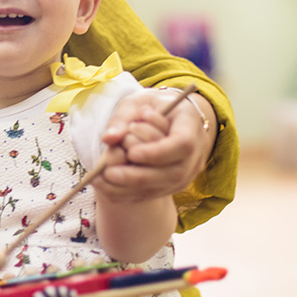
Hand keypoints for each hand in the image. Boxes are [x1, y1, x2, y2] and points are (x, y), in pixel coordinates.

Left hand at [95, 88, 213, 203]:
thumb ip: (122, 118)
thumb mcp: (137, 102)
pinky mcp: (175, 184)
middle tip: (108, 173)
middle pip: (174, 172)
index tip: (132, 153)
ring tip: (101, 181)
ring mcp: (188, 172)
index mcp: (190, 125)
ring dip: (131, 188)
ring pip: (164, 187)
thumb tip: (109, 138)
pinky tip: (106, 188)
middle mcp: (195, 153)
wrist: (172, 117)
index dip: (158, 152)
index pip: (182, 143)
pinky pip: (155, 194)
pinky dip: (129, 193)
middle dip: (139, 176)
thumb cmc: (153, 106)